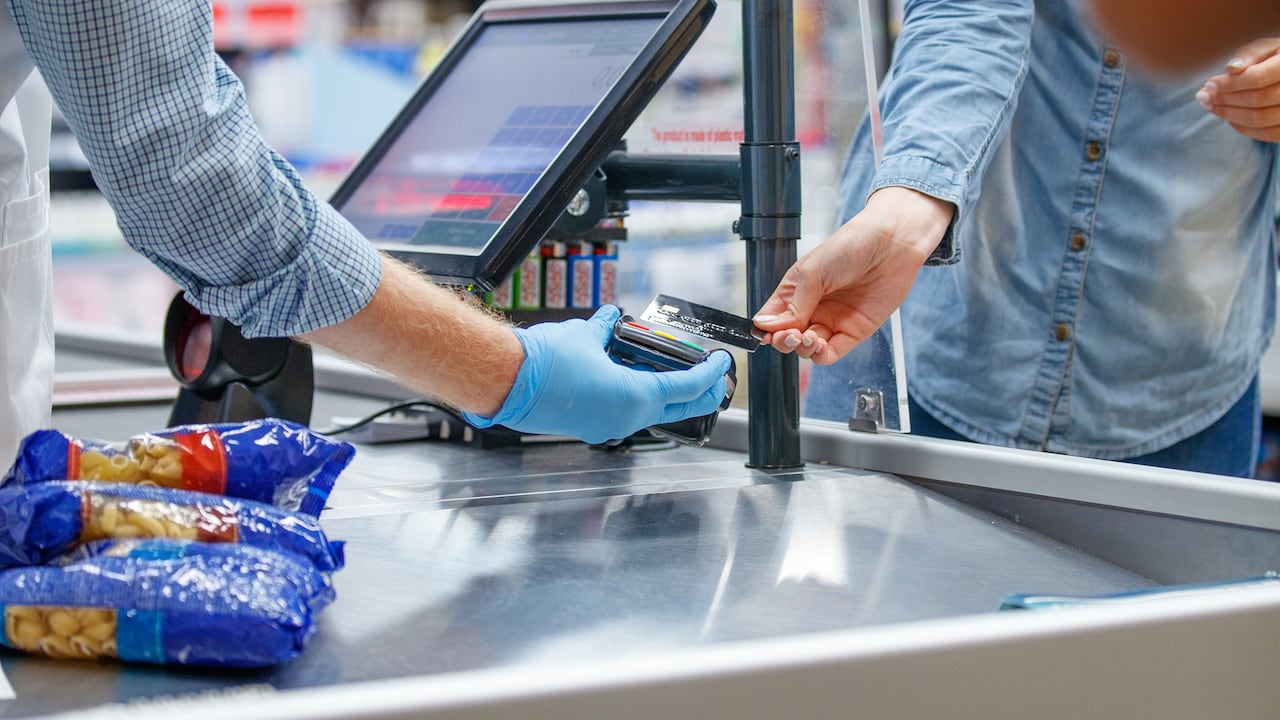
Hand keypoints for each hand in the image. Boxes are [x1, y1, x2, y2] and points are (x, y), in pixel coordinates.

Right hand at [463, 305, 730, 443]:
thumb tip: (611, 319)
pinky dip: (640, 396)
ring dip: (668, 394)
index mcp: (634, 397)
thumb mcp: (585, 335)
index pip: (687, 387)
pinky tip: (635, 378)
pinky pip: (627, 413)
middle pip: (677, 407)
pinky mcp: (591, 427)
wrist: (507, 383)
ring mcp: (609, 427)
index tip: (722, 363)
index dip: (709, 374)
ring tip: (676, 374)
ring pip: (652, 411)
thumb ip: (606, 329)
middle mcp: (626, 418)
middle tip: (713, 379)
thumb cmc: (545, 362)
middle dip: (700, 393)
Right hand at [752, 187, 951, 364]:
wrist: (892, 243)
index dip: (766, 329)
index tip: (765, 332)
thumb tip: (768, 325)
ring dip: (802, 348)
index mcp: (795, 291)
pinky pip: (831, 353)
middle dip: (783, 341)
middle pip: (787, 338)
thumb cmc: (852, 245)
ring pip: (806, 349)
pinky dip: (820, 355)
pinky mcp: (853, 332)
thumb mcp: (813, 271)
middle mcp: (812, 308)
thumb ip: (793, 303)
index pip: (771, 318)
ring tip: (808, 336)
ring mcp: (832, 321)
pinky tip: (819, 344)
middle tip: (790, 335)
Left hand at [1196, 37, 1279, 141]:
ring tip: (1212, 106)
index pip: (1258, 78)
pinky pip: (1267, 134)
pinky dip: (1244, 127)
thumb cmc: (1277, 58)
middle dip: (1225, 100)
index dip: (1230, 83)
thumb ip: (1250, 54)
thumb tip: (1230, 68)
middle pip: (1257, 100)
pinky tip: (1230, 118)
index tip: (1208, 84)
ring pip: (1260, 119)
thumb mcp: (1267, 48)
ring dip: (1229, 115)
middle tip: (1203, 97)